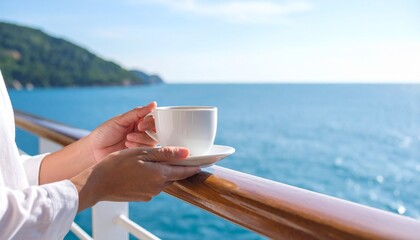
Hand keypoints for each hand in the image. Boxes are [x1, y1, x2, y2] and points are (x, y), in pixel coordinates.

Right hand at [70, 147, 199, 210]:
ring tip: (158, 160)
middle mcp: (158, 187)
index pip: (184, 171)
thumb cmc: (116, 164)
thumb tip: (187, 153)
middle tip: (183, 158)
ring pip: (163, 180)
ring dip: (164, 171)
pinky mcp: (142, 196)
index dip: (195, 166)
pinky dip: (153, 177)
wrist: (96, 184)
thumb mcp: (142, 153)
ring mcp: (149, 193)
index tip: (204, 162)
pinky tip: (143, 170)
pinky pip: (153, 185)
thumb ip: (166, 154)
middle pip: (175, 175)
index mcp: (160, 175)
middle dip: (179, 167)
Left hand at [87, 101, 157, 162]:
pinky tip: (127, 146)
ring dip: (141, 139)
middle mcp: (142, 132)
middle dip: (148, 130)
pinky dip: (138, 147)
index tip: (141, 123)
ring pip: (153, 140)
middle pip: (156, 130)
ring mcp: (141, 143)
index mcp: (138, 121)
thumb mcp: (120, 120)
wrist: (94, 150)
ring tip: (127, 139)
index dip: (151, 121)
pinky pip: (147, 150)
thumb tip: (154, 104)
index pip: (153, 119)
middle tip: (137, 129)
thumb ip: (137, 112)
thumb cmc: (105, 133)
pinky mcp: (139, 154)